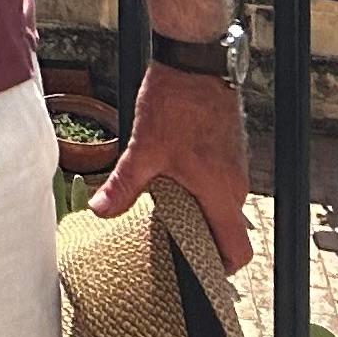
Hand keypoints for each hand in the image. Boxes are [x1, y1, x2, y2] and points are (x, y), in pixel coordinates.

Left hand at [92, 62, 252, 269]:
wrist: (195, 62)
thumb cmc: (176, 103)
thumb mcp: (144, 147)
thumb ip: (124, 184)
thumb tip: (100, 211)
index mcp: (221, 194)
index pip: (237, 249)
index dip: (221, 268)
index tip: (197, 274)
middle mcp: (235, 185)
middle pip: (228, 230)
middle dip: (204, 241)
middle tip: (173, 246)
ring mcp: (234, 167)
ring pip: (222, 205)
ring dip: (200, 212)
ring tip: (168, 214)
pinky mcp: (227, 150)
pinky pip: (219, 183)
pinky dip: (201, 190)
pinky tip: (174, 182)